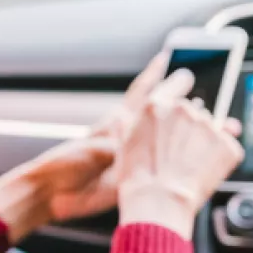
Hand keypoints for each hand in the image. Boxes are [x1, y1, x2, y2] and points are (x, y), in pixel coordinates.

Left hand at [0, 54, 188, 242]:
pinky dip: (174, 159)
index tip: (165, 59)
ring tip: (198, 116)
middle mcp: (126, 137)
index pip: (140, 93)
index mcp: (115, 124)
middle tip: (189, 80)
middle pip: (157, 111)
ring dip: (178, 127)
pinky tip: (186, 156)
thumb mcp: (96, 150)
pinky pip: (158, 165)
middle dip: (174, 96)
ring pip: (161, 136)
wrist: (54, 193)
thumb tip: (143, 143)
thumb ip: (120, 146)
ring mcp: (131, 157)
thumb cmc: (67, 166)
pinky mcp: (132, 178)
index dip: (153, 76)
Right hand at [115, 68, 244, 239]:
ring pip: (211, 129)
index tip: (188, 84)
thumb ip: (133, 123)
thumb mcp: (124, 144)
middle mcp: (185, 111)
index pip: (180, 80)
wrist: (159, 203)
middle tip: (177, 151)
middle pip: (194, 110)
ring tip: (188, 166)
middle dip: (189, 127)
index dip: (184, 84)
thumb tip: (125, 117)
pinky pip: (227, 147)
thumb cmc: (139, 178)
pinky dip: (220, 158)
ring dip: (204, 143)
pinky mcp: (228, 147)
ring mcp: (209, 128)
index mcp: (157, 105)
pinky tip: (203, 171)